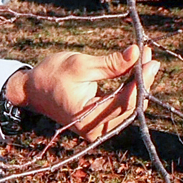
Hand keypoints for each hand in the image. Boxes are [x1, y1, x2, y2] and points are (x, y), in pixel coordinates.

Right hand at [5, 44, 160, 141]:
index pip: (125, 101)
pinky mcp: (98, 122)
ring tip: (144, 60)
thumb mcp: (80, 65)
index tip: (151, 59)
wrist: (31, 89)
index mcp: (89, 119)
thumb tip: (136, 53)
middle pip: (130, 106)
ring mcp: (97, 128)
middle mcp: (96, 130)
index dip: (141, 80)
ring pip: (127, 107)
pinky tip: (133, 71)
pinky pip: (119, 107)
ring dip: (136, 84)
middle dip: (141, 80)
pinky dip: (127, 89)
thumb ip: (111, 63)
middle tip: (149, 55)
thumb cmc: (52, 75)